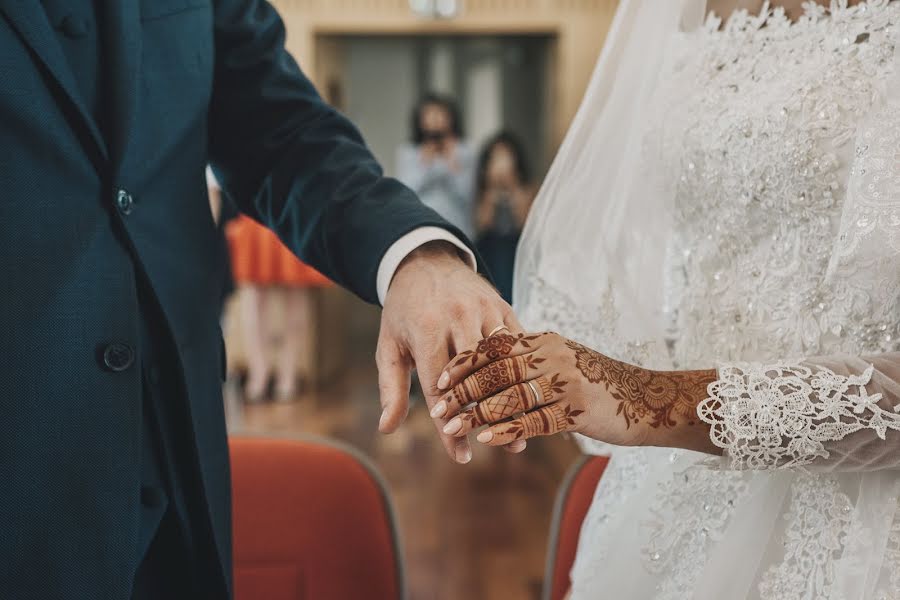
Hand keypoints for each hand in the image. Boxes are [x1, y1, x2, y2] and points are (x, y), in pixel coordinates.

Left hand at [376, 242, 527, 462]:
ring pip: (503, 361)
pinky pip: (517, 343)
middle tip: (496, 447)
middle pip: (478, 376)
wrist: (425, 262)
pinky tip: (527, 398)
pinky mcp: (503, 306)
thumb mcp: (390, 347)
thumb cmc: (404, 311)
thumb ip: (391, 388)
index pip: (441, 388)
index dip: (450, 426)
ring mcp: (485, 308)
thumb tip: (387, 429)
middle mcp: (459, 315)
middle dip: (486, 415)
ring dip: (510, 398)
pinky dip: (522, 372)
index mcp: (427, 327)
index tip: (461, 455)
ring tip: (519, 431)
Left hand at [432, 331, 719, 452]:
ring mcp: (567, 380)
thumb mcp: (562, 364)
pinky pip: (536, 420)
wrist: (649, 399)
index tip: (441, 379)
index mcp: (545, 341)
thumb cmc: (598, 385)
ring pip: (512, 395)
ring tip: (454, 427)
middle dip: (464, 391)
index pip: (495, 346)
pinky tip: (488, 439)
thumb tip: (489, 374)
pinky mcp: (578, 408)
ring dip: (478, 413)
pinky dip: (509, 429)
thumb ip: (529, 364)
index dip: (466, 363)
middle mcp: (553, 355)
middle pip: (498, 370)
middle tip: (438, 410)